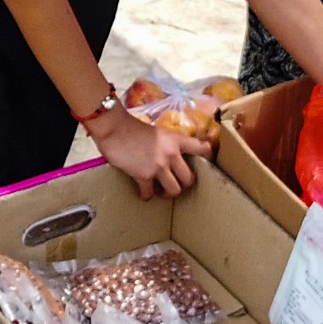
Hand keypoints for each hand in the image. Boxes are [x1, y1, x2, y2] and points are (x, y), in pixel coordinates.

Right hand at [90, 109, 210, 198]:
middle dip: (184, 185)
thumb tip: (170, 154)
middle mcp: (171, 154)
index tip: (206, 164)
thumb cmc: (132, 127)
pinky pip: (149, 193)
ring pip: (174, 190)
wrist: (114, 128)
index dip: (208, 157)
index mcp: (176, 140)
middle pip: (189, 178)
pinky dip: (146, 195)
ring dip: (168, 193)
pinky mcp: (143, 175)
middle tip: (176, 185)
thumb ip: (167, 143)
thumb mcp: (157, 132)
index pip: (201, 148)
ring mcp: (158, 166)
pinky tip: (144, 193)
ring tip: (161, 191)